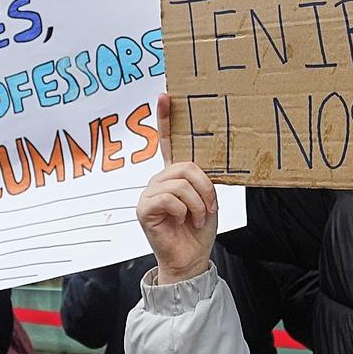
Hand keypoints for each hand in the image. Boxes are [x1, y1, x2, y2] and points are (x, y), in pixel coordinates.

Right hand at [136, 94, 216, 284]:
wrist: (190, 258)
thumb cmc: (198, 229)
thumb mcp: (206, 199)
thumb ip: (200, 179)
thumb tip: (197, 169)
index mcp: (173, 175)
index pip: (168, 142)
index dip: (166, 118)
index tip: (166, 95)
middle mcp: (158, 180)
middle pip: (185, 166)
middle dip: (204, 188)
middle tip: (209, 207)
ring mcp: (149, 193)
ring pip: (180, 183)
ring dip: (197, 203)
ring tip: (197, 217)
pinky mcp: (143, 208)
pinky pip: (169, 198)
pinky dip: (184, 210)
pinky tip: (182, 220)